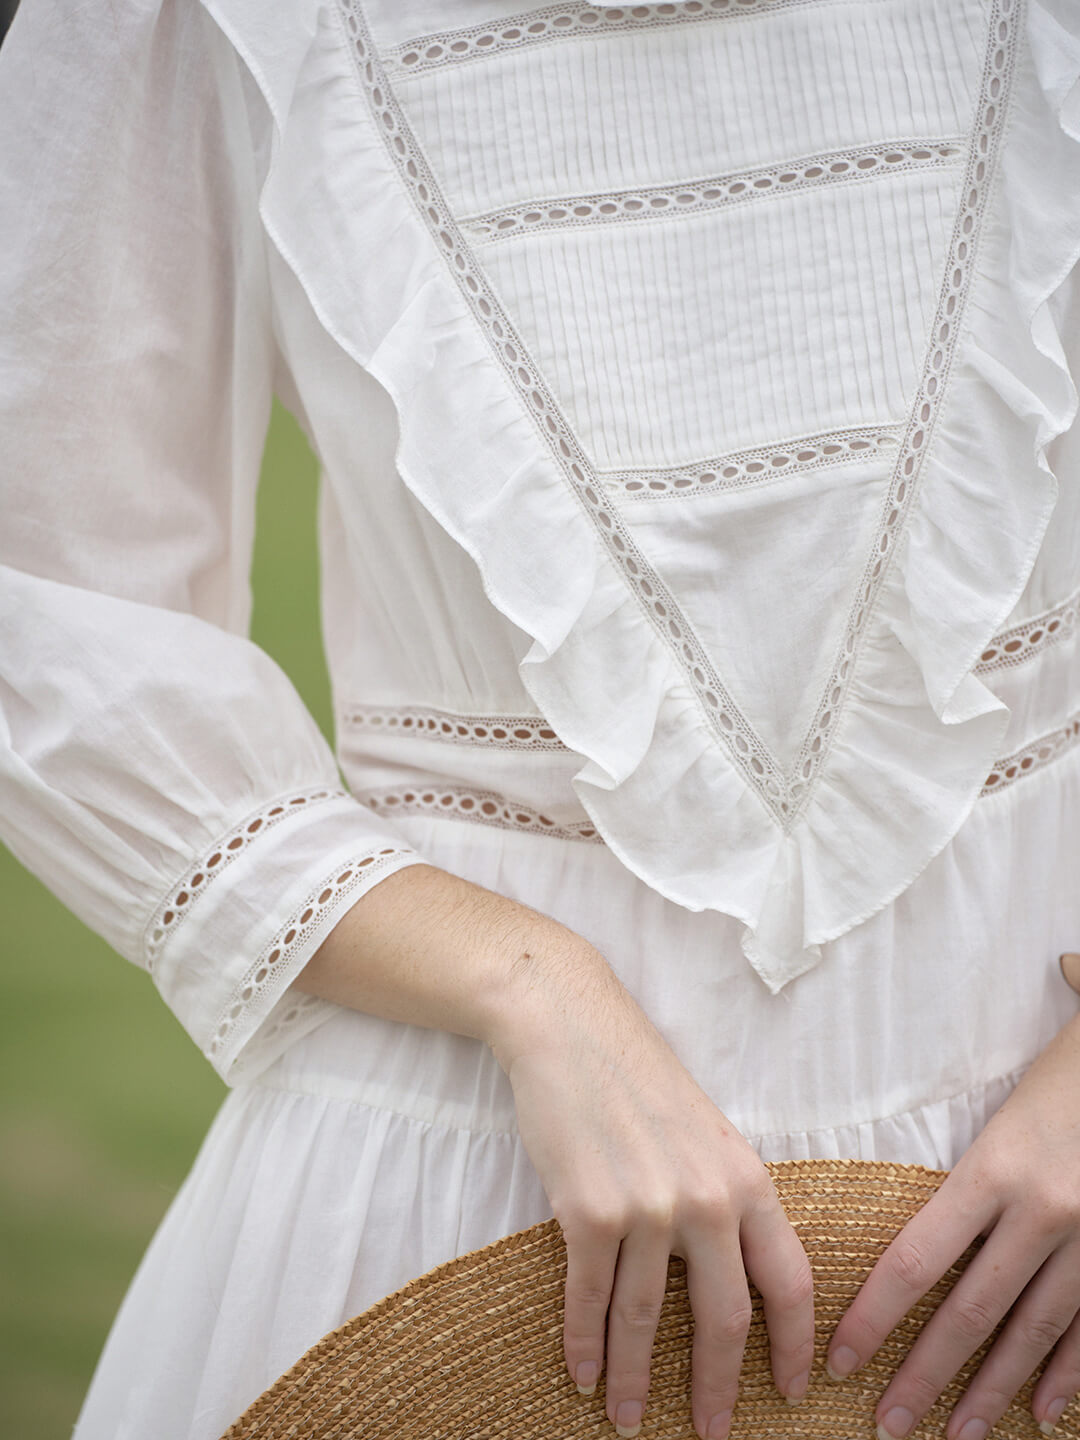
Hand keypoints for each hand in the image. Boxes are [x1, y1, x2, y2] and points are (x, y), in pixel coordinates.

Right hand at [487, 944, 814, 1439]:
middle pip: (724, 1320)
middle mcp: (706, 1199)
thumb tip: (732, 1273)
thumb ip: (725, 1197)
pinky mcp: (587, 1211)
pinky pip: (589, 1299)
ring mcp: (647, 1207)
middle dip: (717, 1389)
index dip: (793, 1347)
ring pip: (644, 1321)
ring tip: (628, 1421)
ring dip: (634, 1381)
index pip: (790, 1282)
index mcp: (747, 1179)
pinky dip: (584, 1346)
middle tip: (711, 1433)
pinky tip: (582, 1375)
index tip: (788, 1392)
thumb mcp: (706, 1132)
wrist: (571, 1027)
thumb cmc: (637, 1077)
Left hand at [824, 968, 1079, 1439]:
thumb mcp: (992, 1132)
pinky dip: (1065, 1376)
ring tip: (956, 1434)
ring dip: (991, 1391)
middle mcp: (1041, 1213)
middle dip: (925, 1375)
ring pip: (1032, 1332)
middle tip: (888, 1424)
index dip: (874, 1318)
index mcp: (991, 1173)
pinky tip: (1040, 1413)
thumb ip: (958, 1196)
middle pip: (971, 1312)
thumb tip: (907, 1264)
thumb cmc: (1049, 1093)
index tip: (840, 1359)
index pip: (915, 1261)